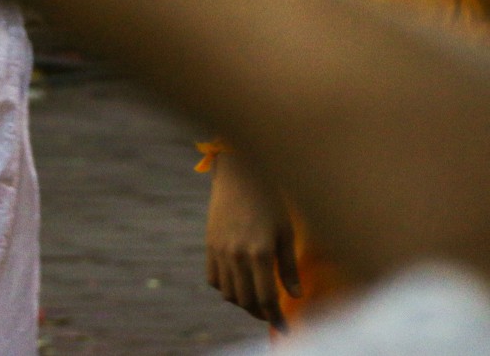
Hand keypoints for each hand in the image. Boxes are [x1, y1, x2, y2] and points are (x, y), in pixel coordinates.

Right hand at [205, 155, 300, 328]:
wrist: (239, 175)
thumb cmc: (270, 201)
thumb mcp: (286, 233)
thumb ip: (288, 267)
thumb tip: (295, 295)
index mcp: (259, 253)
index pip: (266, 299)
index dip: (275, 318)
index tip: (284, 328)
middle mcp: (236, 255)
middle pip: (245, 300)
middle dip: (260, 314)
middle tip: (272, 316)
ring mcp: (219, 250)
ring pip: (228, 293)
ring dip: (243, 303)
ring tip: (256, 302)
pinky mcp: (210, 244)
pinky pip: (213, 278)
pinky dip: (225, 288)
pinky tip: (239, 285)